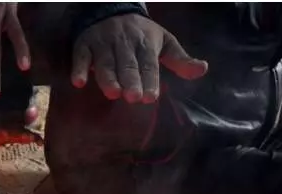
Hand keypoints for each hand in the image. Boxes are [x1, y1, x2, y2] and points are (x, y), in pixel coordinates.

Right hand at [71, 14, 206, 101]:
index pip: (148, 65)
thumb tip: (203, 70)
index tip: (151, 96)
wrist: (111, 8)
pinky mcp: (84, 45)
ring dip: (107, 77)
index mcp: (146, 44)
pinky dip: (79, 68)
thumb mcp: (164, 42)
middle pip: (127, 65)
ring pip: (105, 62)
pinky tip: (78, 82)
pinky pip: (80, 57)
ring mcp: (103, 44)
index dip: (149, 80)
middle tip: (133, 97)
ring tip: (112, 93)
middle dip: (130, 80)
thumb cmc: (141, 33)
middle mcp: (124, 44)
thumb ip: (180, 60)